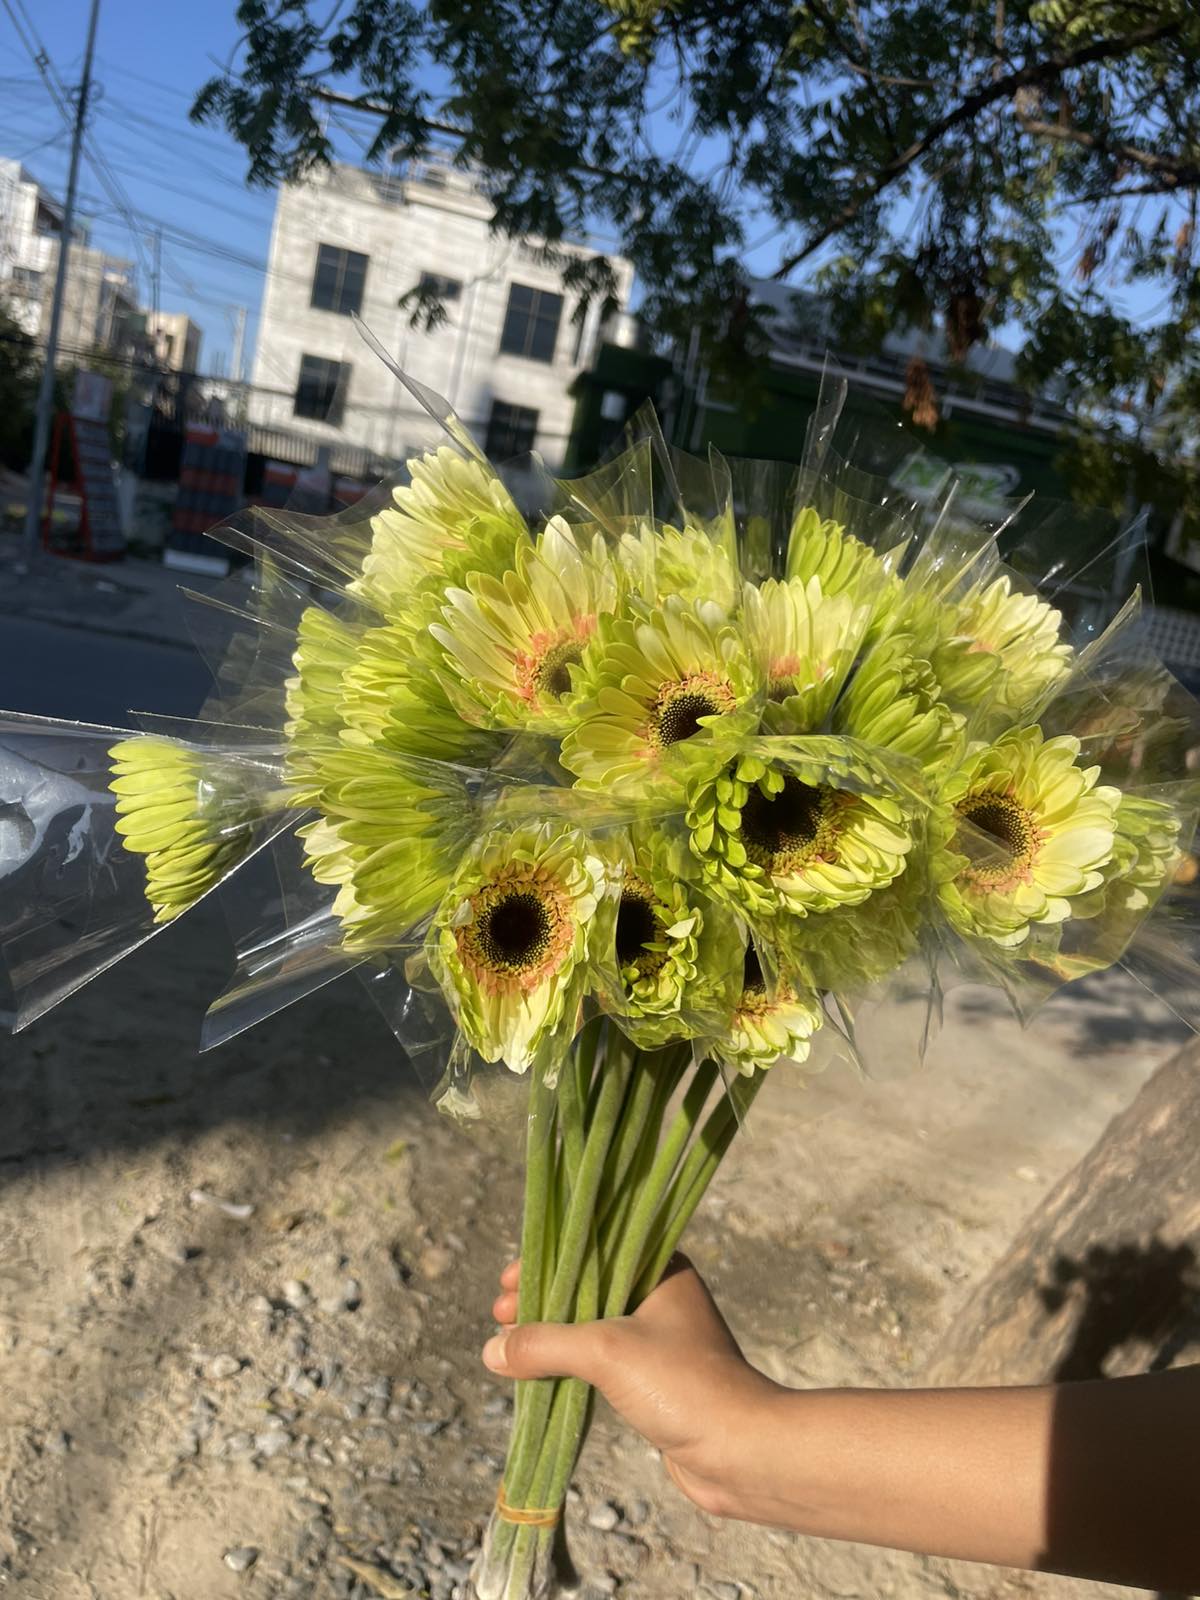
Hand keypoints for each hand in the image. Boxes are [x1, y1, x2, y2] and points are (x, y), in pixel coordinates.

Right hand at [482, 1254, 780, 1518]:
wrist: (740, 1452)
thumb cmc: (682, 1384)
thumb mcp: (605, 1352)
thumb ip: (546, 1344)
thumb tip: (492, 1351)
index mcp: (661, 1268)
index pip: (592, 1249)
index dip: (546, 1262)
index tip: (508, 1282)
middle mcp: (661, 1296)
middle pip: (586, 1287)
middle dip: (541, 1301)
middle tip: (501, 1316)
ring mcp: (658, 1340)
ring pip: (590, 1326)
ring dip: (552, 1335)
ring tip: (511, 1345)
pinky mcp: (653, 1380)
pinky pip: (599, 1362)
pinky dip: (568, 1364)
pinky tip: (540, 1375)